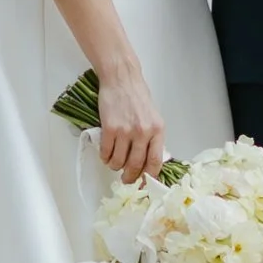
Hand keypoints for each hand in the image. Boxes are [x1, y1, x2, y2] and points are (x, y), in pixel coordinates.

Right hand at [96, 65, 166, 180]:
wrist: (121, 78)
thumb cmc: (137, 96)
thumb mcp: (153, 117)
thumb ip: (152, 138)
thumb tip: (148, 162)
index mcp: (158, 130)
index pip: (155, 162)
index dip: (149, 177)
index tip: (144, 183)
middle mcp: (143, 132)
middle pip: (136, 166)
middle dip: (130, 177)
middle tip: (126, 179)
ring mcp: (126, 131)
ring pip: (119, 162)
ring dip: (115, 166)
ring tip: (113, 162)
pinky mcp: (109, 128)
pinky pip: (106, 152)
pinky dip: (104, 157)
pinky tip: (105, 154)